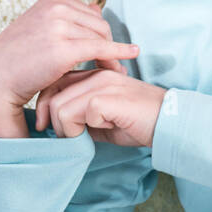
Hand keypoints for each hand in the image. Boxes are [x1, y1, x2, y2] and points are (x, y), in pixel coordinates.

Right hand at [0, 0, 138, 138]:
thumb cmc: (18, 59)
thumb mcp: (43, 29)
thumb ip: (69, 17)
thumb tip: (97, 5)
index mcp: (52, 0)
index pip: (91, 13)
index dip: (100, 34)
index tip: (106, 52)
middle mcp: (56, 7)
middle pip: (99, 24)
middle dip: (108, 44)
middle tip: (115, 65)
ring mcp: (59, 26)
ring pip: (101, 37)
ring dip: (111, 54)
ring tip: (113, 72)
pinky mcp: (63, 49)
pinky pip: (100, 48)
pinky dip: (119, 52)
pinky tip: (132, 55)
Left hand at [35, 68, 167, 146]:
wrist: (167, 122)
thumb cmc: (137, 122)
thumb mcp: (103, 119)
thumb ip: (82, 116)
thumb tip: (58, 127)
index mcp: (94, 75)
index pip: (54, 83)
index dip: (45, 106)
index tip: (44, 127)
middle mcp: (96, 74)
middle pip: (52, 96)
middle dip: (53, 123)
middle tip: (68, 138)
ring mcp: (102, 83)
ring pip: (60, 107)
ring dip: (67, 130)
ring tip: (86, 135)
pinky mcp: (107, 97)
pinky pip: (77, 116)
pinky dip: (83, 130)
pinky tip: (103, 128)